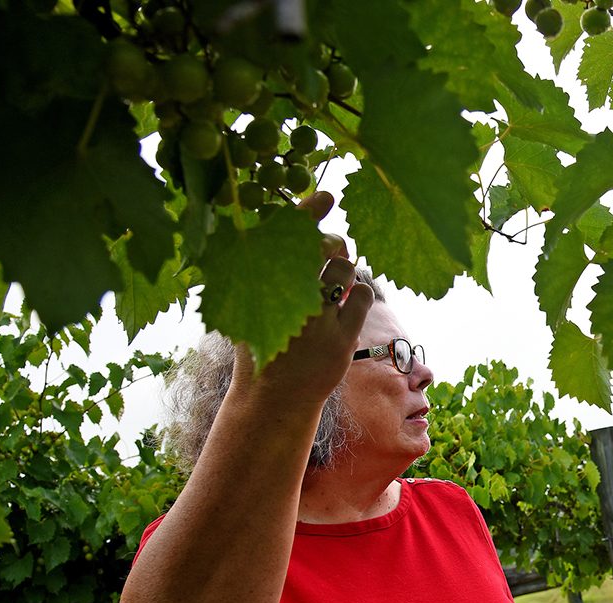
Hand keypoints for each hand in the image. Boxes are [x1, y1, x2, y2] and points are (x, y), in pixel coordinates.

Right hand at [231, 192, 374, 405]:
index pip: (285, 234)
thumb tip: (311, 239)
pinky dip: (358, 293)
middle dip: (332, 243)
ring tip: (334, 286)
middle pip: (322, 246)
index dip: (308, 210)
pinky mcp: (340, 336)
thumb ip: (271, 272)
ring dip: (345, 269)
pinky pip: (361, 295)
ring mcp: (315, 316)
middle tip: (333, 250)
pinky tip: (347, 304)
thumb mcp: (251, 305)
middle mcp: (287, 296)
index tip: (327, 195)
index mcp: (260, 282)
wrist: (274, 396)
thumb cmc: (264, 345)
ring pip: (345, 268)